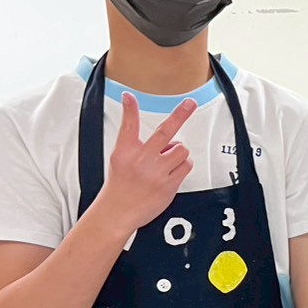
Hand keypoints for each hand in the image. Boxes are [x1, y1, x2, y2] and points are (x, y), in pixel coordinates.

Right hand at [95, 93, 195, 230]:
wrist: (119, 211)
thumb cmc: (120, 185)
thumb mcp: (119, 159)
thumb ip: (138, 146)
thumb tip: (166, 137)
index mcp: (126, 152)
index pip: (129, 126)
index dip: (129, 110)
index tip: (129, 97)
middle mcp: (142, 159)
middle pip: (164, 132)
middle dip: (179, 114)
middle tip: (189, 103)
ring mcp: (157, 172)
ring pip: (181, 150)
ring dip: (179, 153)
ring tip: (168, 160)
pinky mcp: (169, 184)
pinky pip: (186, 166)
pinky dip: (183, 166)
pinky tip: (172, 171)